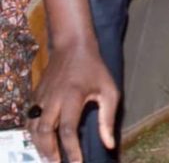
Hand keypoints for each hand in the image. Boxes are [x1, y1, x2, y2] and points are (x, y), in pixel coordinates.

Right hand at [27, 41, 117, 162]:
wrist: (72, 46)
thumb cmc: (94, 69)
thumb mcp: (109, 89)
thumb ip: (108, 118)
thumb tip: (109, 144)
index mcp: (72, 96)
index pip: (68, 130)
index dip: (71, 151)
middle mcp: (53, 99)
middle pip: (44, 132)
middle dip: (49, 152)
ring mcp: (40, 97)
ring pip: (32, 128)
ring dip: (38, 146)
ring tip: (49, 158)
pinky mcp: (34, 96)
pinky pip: (29, 120)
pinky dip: (32, 135)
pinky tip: (41, 142)